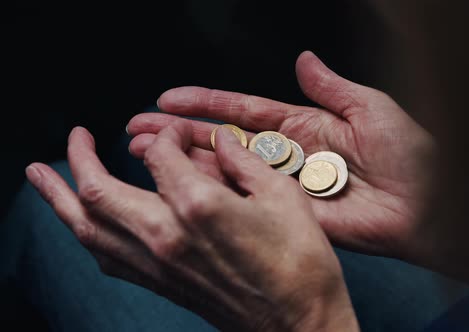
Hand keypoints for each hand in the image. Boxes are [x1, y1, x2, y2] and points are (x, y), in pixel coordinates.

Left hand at [26, 120, 358, 331]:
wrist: (298, 323)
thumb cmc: (300, 262)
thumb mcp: (283, 196)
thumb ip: (243, 161)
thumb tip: (219, 140)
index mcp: (199, 205)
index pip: (159, 154)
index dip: (166, 133)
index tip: (178, 131)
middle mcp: (166, 234)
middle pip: (99, 190)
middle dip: (80, 158)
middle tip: (76, 137)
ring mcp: (158, 263)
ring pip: (88, 228)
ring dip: (60, 198)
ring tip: (40, 177)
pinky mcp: (161, 283)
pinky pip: (106, 258)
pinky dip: (87, 234)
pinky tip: (83, 225)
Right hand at [127, 51, 435, 259]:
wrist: (428, 202)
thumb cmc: (408, 152)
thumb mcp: (368, 108)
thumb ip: (330, 87)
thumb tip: (303, 58)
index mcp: (303, 126)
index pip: (242, 111)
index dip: (204, 104)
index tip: (167, 99)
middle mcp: (287, 156)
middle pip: (222, 141)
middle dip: (179, 133)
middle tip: (138, 129)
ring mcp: (284, 187)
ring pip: (225, 171)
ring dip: (184, 161)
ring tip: (144, 152)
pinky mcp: (288, 215)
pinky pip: (245, 200)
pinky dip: (213, 190)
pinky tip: (181, 181)